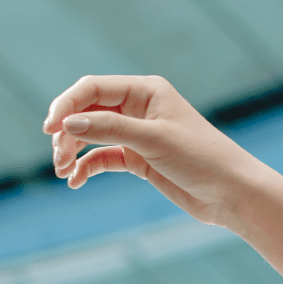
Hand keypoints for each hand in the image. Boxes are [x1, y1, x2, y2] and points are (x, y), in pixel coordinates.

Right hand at [43, 75, 269, 228]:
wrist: (233, 194)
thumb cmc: (202, 159)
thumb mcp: (154, 140)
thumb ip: (109, 129)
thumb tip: (66, 123)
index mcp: (146, 91)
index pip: (93, 89)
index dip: (66, 105)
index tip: (49, 128)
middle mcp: (140, 108)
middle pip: (87, 112)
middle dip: (67, 132)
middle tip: (57, 158)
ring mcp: (139, 135)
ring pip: (92, 136)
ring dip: (73, 151)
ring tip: (63, 171)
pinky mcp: (141, 160)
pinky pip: (104, 158)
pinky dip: (87, 167)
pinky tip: (76, 181)